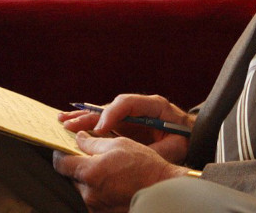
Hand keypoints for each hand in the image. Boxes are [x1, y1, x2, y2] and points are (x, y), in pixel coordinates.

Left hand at [53, 133, 189, 212]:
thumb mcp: (118, 144)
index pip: (60, 163)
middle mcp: (90, 193)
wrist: (165, 191)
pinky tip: (115, 184)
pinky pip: (95, 200)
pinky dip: (100, 191)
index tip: (65, 148)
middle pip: (71, 177)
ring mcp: (97, 206)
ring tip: (109, 172)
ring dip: (90, 180)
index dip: (61, 154)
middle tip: (92, 158)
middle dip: (78, 166)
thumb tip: (79, 138)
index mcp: (90, 173)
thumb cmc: (145, 166)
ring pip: (83, 189)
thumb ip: (92, 142)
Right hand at [59, 94, 193, 163]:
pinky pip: (103, 122)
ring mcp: (130, 115)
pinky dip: (87, 123)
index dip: (112, 113)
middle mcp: (138, 107)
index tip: (101, 127)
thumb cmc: (186, 137)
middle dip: (89, 115)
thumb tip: (141, 153)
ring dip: (82, 117)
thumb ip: (159, 149)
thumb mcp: (178, 145)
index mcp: (154, 105)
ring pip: (102, 113)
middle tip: (71, 124)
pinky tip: (71, 124)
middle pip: (109, 107)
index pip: (128, 103)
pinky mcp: (124, 124)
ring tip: (63, 121)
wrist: (192, 135)